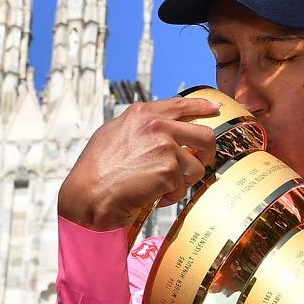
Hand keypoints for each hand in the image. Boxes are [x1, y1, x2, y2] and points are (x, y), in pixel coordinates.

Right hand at [57, 97, 221, 229]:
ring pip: (196, 166)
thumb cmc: (96, 169)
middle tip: (202, 163)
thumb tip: (161, 127)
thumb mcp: (113, 133)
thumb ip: (139, 126)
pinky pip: (183, 187)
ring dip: (183, 182)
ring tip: (163, 188)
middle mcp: (156, 126)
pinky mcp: (169, 170)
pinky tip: (154, 197)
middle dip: (208, 152)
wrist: (90, 194)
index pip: (180, 105)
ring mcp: (165, 147)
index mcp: (142, 114)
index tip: (213, 109)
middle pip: (204, 134)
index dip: (200, 107)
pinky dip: (171, 196)